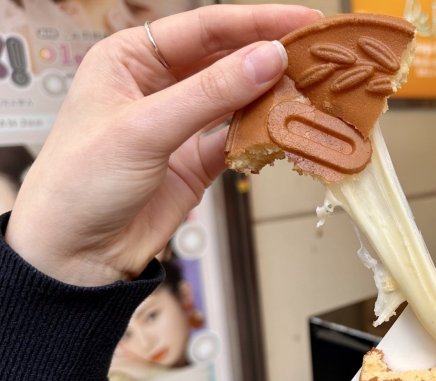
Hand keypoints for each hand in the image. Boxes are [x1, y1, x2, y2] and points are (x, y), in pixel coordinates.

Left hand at [6, 4, 321, 285]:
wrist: (74, 257)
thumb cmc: (79, 184)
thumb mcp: (144, 129)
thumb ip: (210, 94)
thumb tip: (267, 58)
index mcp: (130, 58)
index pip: (204, 27)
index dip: (256, 22)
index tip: (301, 22)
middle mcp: (157, 85)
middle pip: (225, 59)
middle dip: (269, 56)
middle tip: (316, 56)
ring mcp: (180, 124)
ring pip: (237, 98)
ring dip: (271, 96)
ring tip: (311, 90)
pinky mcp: (197, 160)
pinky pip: (239, 138)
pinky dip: (262, 135)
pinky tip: (286, 129)